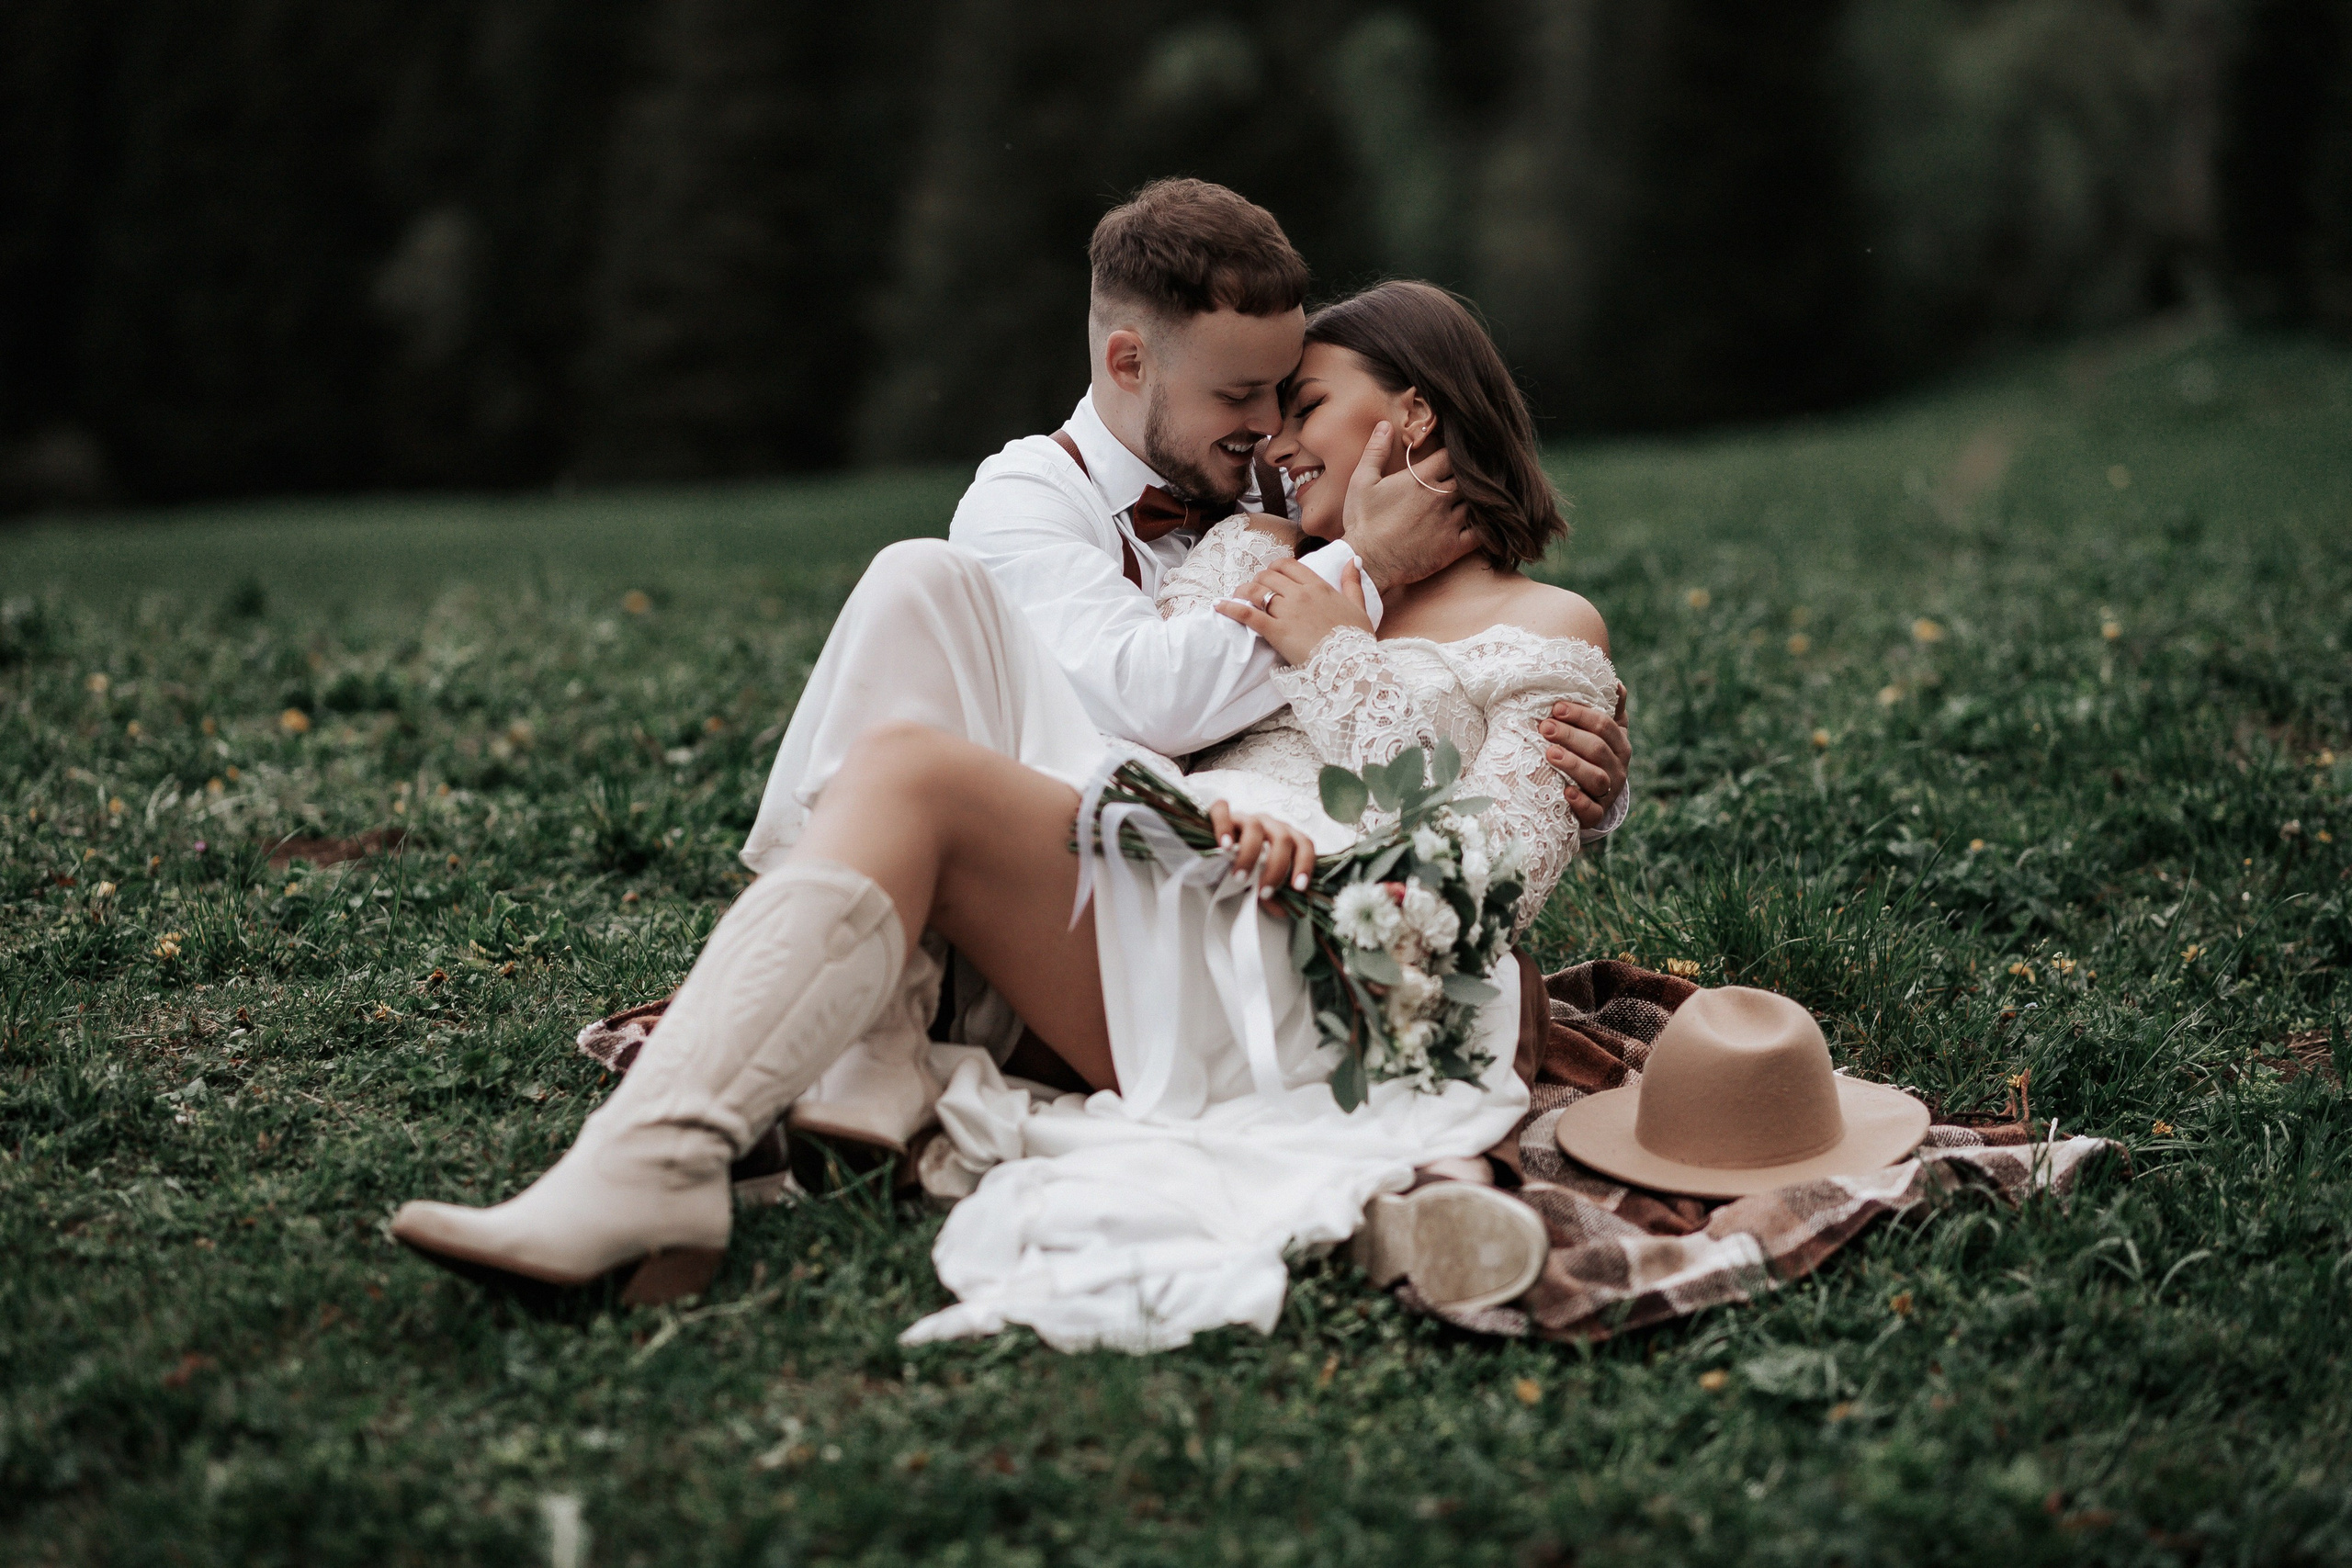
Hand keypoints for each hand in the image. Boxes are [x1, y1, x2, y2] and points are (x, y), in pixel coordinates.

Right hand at [1206, 800, 1316, 898]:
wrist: (1216, 854)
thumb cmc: (1245, 867)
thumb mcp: (1262, 883)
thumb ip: (1275, 895)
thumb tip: (1284, 910)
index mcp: (1285, 837)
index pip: (1304, 844)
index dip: (1305, 865)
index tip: (1297, 887)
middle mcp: (1269, 824)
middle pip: (1282, 838)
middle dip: (1276, 868)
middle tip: (1264, 892)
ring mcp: (1246, 817)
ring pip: (1254, 827)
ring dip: (1249, 855)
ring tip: (1239, 878)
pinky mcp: (1222, 814)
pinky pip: (1222, 812)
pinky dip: (1224, 827)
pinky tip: (1224, 846)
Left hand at [1214, 556, 1373, 663]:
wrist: (1350, 665)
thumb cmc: (1356, 640)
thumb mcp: (1359, 607)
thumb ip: (1353, 582)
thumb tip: (1354, 559)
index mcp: (1319, 587)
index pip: (1289, 565)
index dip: (1275, 568)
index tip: (1270, 576)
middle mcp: (1301, 594)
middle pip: (1269, 577)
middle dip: (1258, 581)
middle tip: (1253, 590)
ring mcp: (1287, 612)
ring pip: (1257, 591)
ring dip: (1243, 591)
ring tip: (1235, 596)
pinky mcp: (1276, 631)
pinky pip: (1248, 614)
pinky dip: (1230, 608)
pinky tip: (1218, 605)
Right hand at [1341, 421, 1476, 592]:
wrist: (1367, 561)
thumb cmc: (1363, 521)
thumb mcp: (1362, 481)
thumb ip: (1375, 451)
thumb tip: (1383, 424)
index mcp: (1421, 479)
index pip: (1450, 456)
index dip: (1454, 453)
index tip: (1455, 455)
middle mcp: (1440, 497)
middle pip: (1468, 478)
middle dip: (1470, 475)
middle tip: (1473, 475)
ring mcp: (1449, 522)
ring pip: (1478, 503)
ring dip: (1480, 499)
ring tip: (1483, 497)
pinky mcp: (1453, 547)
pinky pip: (1481, 534)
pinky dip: (1487, 526)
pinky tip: (1488, 523)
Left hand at [1541, 683, 1629, 829]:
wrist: (1591, 795)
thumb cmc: (1589, 752)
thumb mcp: (1601, 729)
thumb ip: (1606, 706)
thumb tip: (1614, 681)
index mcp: (1618, 742)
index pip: (1604, 724)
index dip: (1581, 715)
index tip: (1555, 707)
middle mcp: (1618, 767)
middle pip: (1598, 749)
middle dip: (1571, 736)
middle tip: (1544, 727)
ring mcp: (1609, 792)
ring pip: (1596, 778)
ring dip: (1573, 765)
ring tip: (1549, 754)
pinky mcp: (1596, 815)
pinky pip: (1592, 811)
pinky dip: (1580, 803)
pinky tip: (1566, 794)